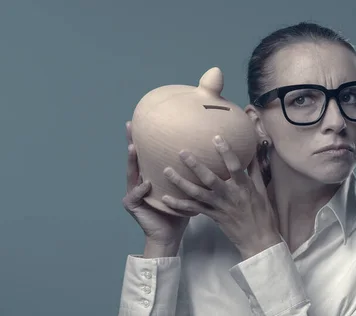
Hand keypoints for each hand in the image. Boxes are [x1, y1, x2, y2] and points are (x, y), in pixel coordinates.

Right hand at [121, 121, 189, 256]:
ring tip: (133, 148)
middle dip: (131, 141)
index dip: (144, 138)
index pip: (148, 154)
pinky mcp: (133, 206)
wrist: (170, 234)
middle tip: (131, 126)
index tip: (143, 120)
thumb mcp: (186, 188)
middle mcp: (140, 181)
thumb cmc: (180, 210)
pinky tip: (146, 184)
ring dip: (132, 161)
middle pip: (134, 159)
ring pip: (131, 174)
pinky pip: (135, 196)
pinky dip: (140, 190)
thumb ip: (191, 172)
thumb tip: (209, 152)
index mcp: (152, 176)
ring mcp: (134, 193)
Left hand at [161, 135, 280, 259]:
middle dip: (195, 165)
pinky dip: (178, 205)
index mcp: (243, 187)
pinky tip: (165, 198)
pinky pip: (193, 209)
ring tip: (167, 171)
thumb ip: (254, 170)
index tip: (216, 138)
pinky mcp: (212, 216)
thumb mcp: (261, 190)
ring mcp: (219, 206)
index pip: (234, 166)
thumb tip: (253, 149)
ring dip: (181, 182)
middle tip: (182, 152)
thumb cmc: (263, 213)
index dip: (226, 152)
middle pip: (209, 179)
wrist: (258, 240)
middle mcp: (229, 195)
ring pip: (197, 193)